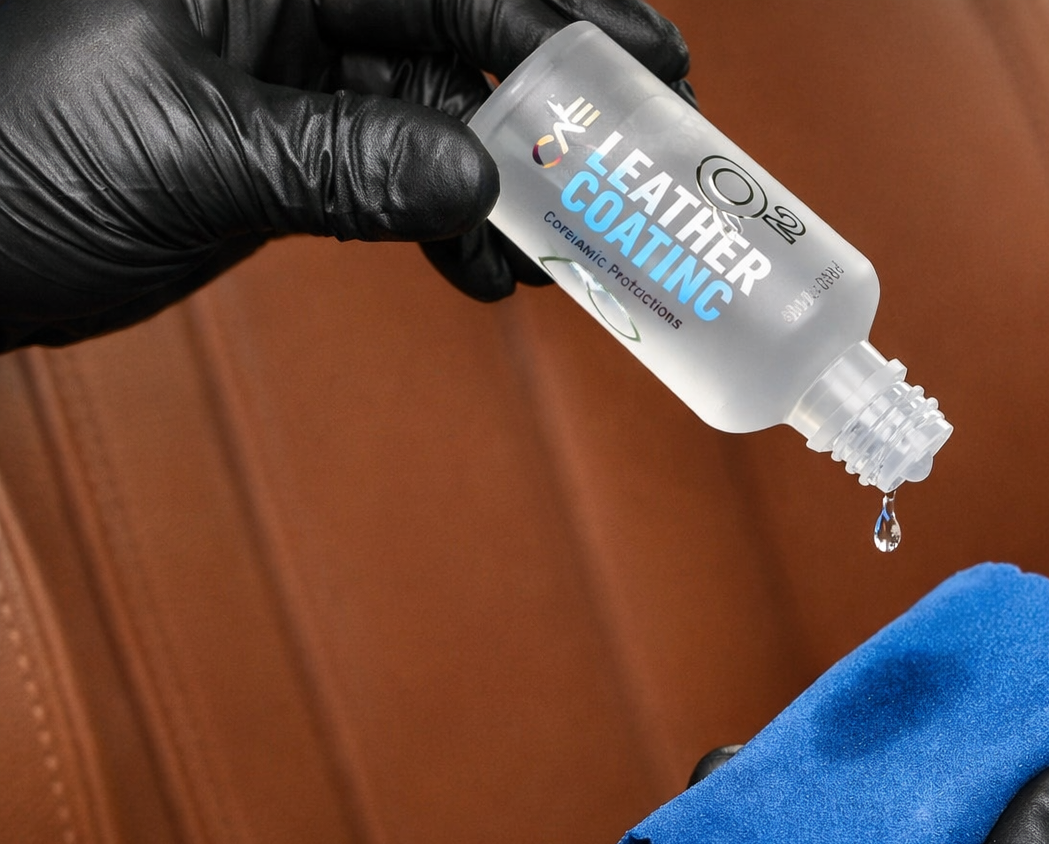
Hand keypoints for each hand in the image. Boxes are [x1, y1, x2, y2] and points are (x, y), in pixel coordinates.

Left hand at [0, 0, 689, 350]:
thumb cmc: (7, 160)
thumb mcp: (185, 151)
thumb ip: (338, 159)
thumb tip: (476, 174)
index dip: (552, 15)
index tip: (645, 61)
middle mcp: (281, 4)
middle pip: (459, 33)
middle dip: (553, 96)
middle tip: (641, 144)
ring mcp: (289, 79)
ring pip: (439, 116)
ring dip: (509, 185)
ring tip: (564, 248)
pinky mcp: (289, 154)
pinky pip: (399, 177)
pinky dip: (450, 227)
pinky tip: (485, 272)